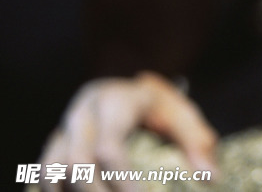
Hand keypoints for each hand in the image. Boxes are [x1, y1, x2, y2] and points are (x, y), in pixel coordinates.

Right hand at [39, 72, 217, 190]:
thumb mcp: (182, 115)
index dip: (121, 181)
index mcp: (115, 102)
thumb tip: (211, 179)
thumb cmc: (160, 106)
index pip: (108, 147)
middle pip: (75, 163)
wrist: (128, 87)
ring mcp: (63, 129)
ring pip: (51, 170)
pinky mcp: (54, 144)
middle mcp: (82, 114)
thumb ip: (197, 143)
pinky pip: (45, 175)